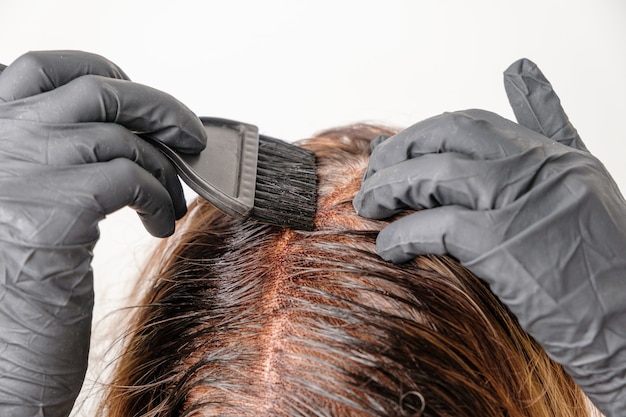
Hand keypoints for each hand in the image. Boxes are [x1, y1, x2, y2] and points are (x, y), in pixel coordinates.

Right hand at [0, 51, 205, 415]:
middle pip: (98, 91)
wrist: (4, 350)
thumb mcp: (30, 195)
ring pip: (125, 139)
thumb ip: (61, 152)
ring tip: (169, 202)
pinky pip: (133, 178)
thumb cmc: (19, 275)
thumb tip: (133, 127)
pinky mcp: (57, 208)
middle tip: (190, 136)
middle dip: (159, 109)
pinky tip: (159, 224)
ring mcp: (24, 169)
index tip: (136, 99)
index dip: (101, 73)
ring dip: (164, 170)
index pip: (43, 68)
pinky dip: (159, 198)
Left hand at [353, 59, 625, 415]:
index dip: (429, 132)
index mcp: (559, 158)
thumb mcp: (582, 203)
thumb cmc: (606, 278)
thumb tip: (511, 100)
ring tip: (367, 206)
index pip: (481, 123)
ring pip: (434, 173)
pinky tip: (388, 248)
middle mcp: (542, 169)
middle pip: (448, 134)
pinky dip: (401, 234)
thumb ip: (548, 159)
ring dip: (389, 188)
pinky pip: (434, 225)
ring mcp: (524, 202)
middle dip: (400, 151)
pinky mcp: (506, 244)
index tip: (398, 144)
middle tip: (374, 175)